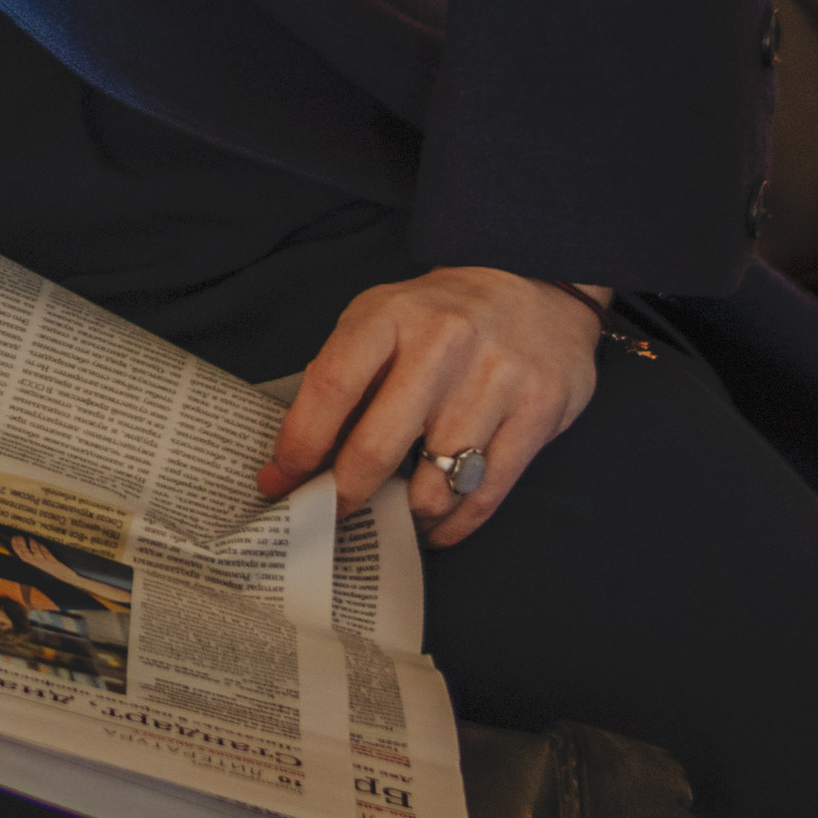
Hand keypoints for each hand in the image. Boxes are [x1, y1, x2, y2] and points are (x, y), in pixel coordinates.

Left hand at [255, 267, 605, 548]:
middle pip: (376, 448)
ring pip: (433, 487)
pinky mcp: (538, 413)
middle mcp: (442, 343)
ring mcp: (495, 380)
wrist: (537, 292)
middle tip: (330, 514)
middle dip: (344, 496)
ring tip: (394, 515)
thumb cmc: (440, 317)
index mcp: (390, 315)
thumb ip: (343, 376)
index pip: (330, 386)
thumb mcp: (382, 319)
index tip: (280, 480)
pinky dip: (452, 525)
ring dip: (406, 515)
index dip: (299, 444)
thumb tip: (297, 457)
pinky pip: (484, 496)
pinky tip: (435, 525)